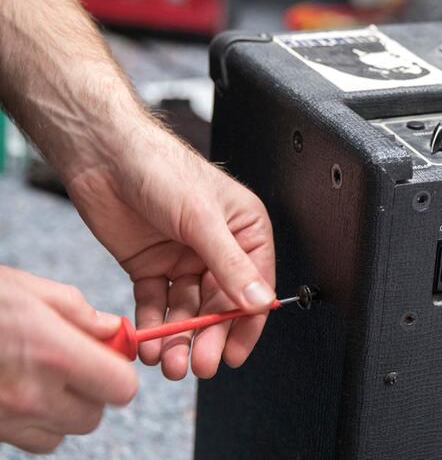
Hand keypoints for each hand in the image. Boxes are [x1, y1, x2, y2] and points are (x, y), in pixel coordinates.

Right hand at [0, 267, 137, 452]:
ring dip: (61, 410)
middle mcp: (31, 394)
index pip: (120, 388)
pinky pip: (29, 440)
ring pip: (61, 433)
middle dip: (92, 392)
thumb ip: (78, 312)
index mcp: (51, 353)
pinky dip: (32, 423)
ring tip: (41, 377)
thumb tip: (113, 330)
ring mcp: (6, 418)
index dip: (119, 373)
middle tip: (74, 365)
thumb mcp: (25, 289)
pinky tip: (18, 390)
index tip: (108, 356)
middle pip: (93, 415)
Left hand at [65, 123, 275, 379]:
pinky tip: (149, 343)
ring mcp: (184, 259)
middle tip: (200, 365)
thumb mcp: (202, 220)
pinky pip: (157, 303)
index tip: (235, 354)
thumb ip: (231, 266)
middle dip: (210, 337)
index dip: (247, 323)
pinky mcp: (152, 266)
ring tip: (169, 362)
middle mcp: (218, 249)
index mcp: (245, 231)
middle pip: (220, 305)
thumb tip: (260, 302)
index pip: (255, 287)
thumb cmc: (160, 168)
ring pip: (188, 310)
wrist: (102, 154)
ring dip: (180, 337)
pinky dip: (154, 325)